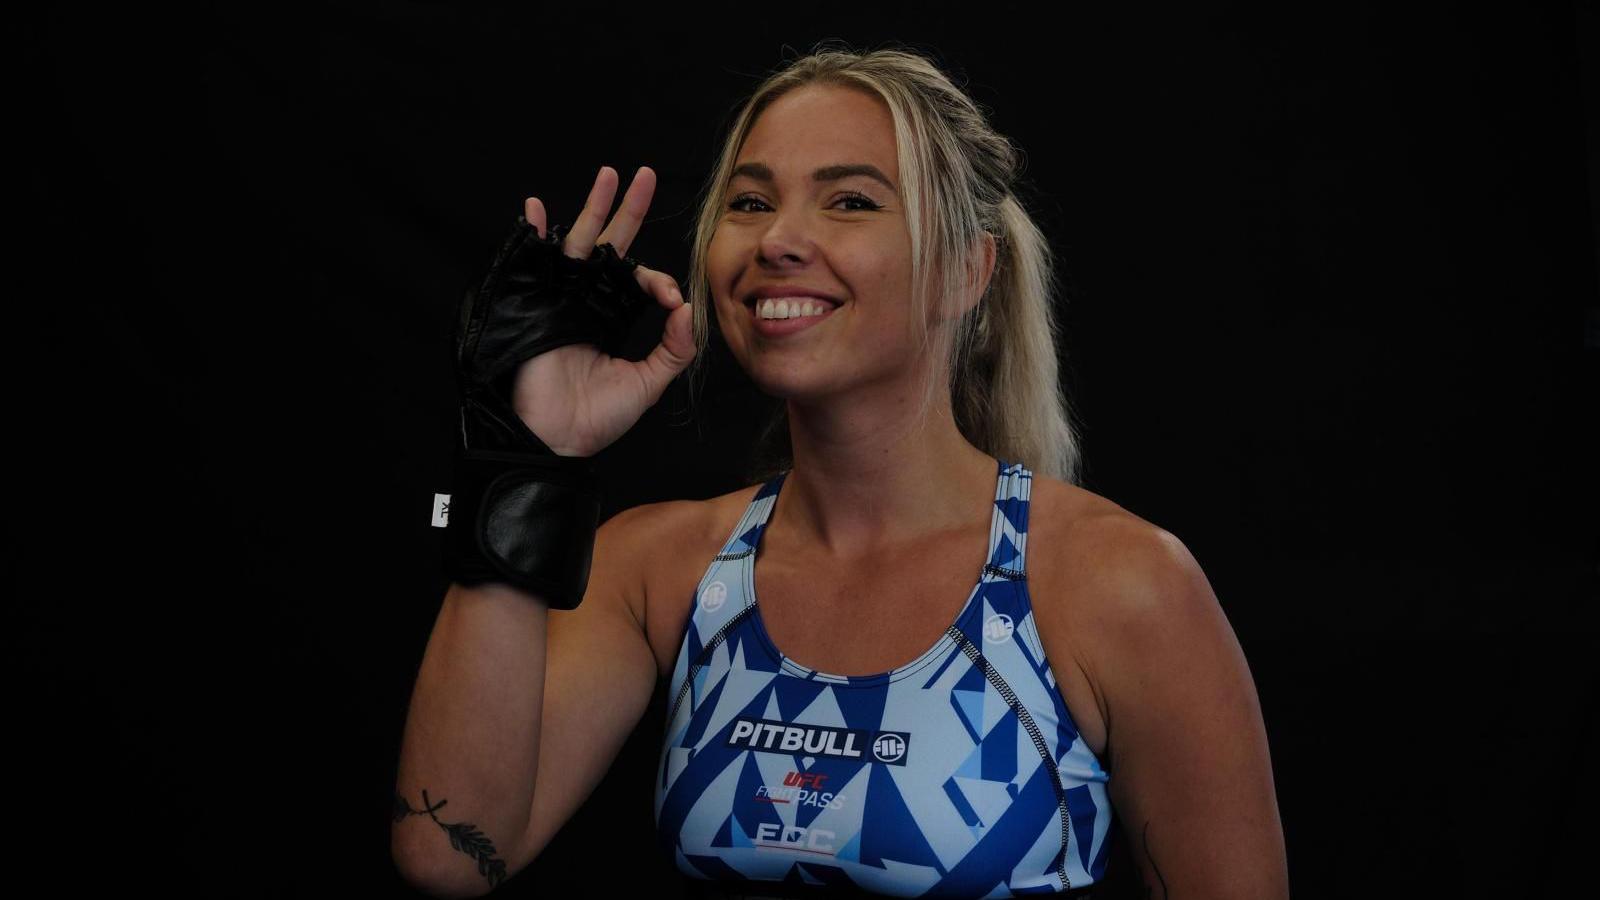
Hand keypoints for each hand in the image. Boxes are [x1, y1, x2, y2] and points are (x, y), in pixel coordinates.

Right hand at [512, 165, 695, 456]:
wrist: (560, 438)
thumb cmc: (600, 417)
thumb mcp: (649, 381)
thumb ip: (675, 346)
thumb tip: (686, 306)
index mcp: (615, 319)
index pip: (641, 280)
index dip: (660, 281)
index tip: (668, 300)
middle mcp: (589, 302)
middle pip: (611, 246)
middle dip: (628, 210)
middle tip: (643, 175)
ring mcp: (563, 299)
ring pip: (580, 243)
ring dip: (592, 207)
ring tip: (608, 175)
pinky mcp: (539, 304)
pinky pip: (537, 261)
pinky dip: (535, 232)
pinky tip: (536, 206)